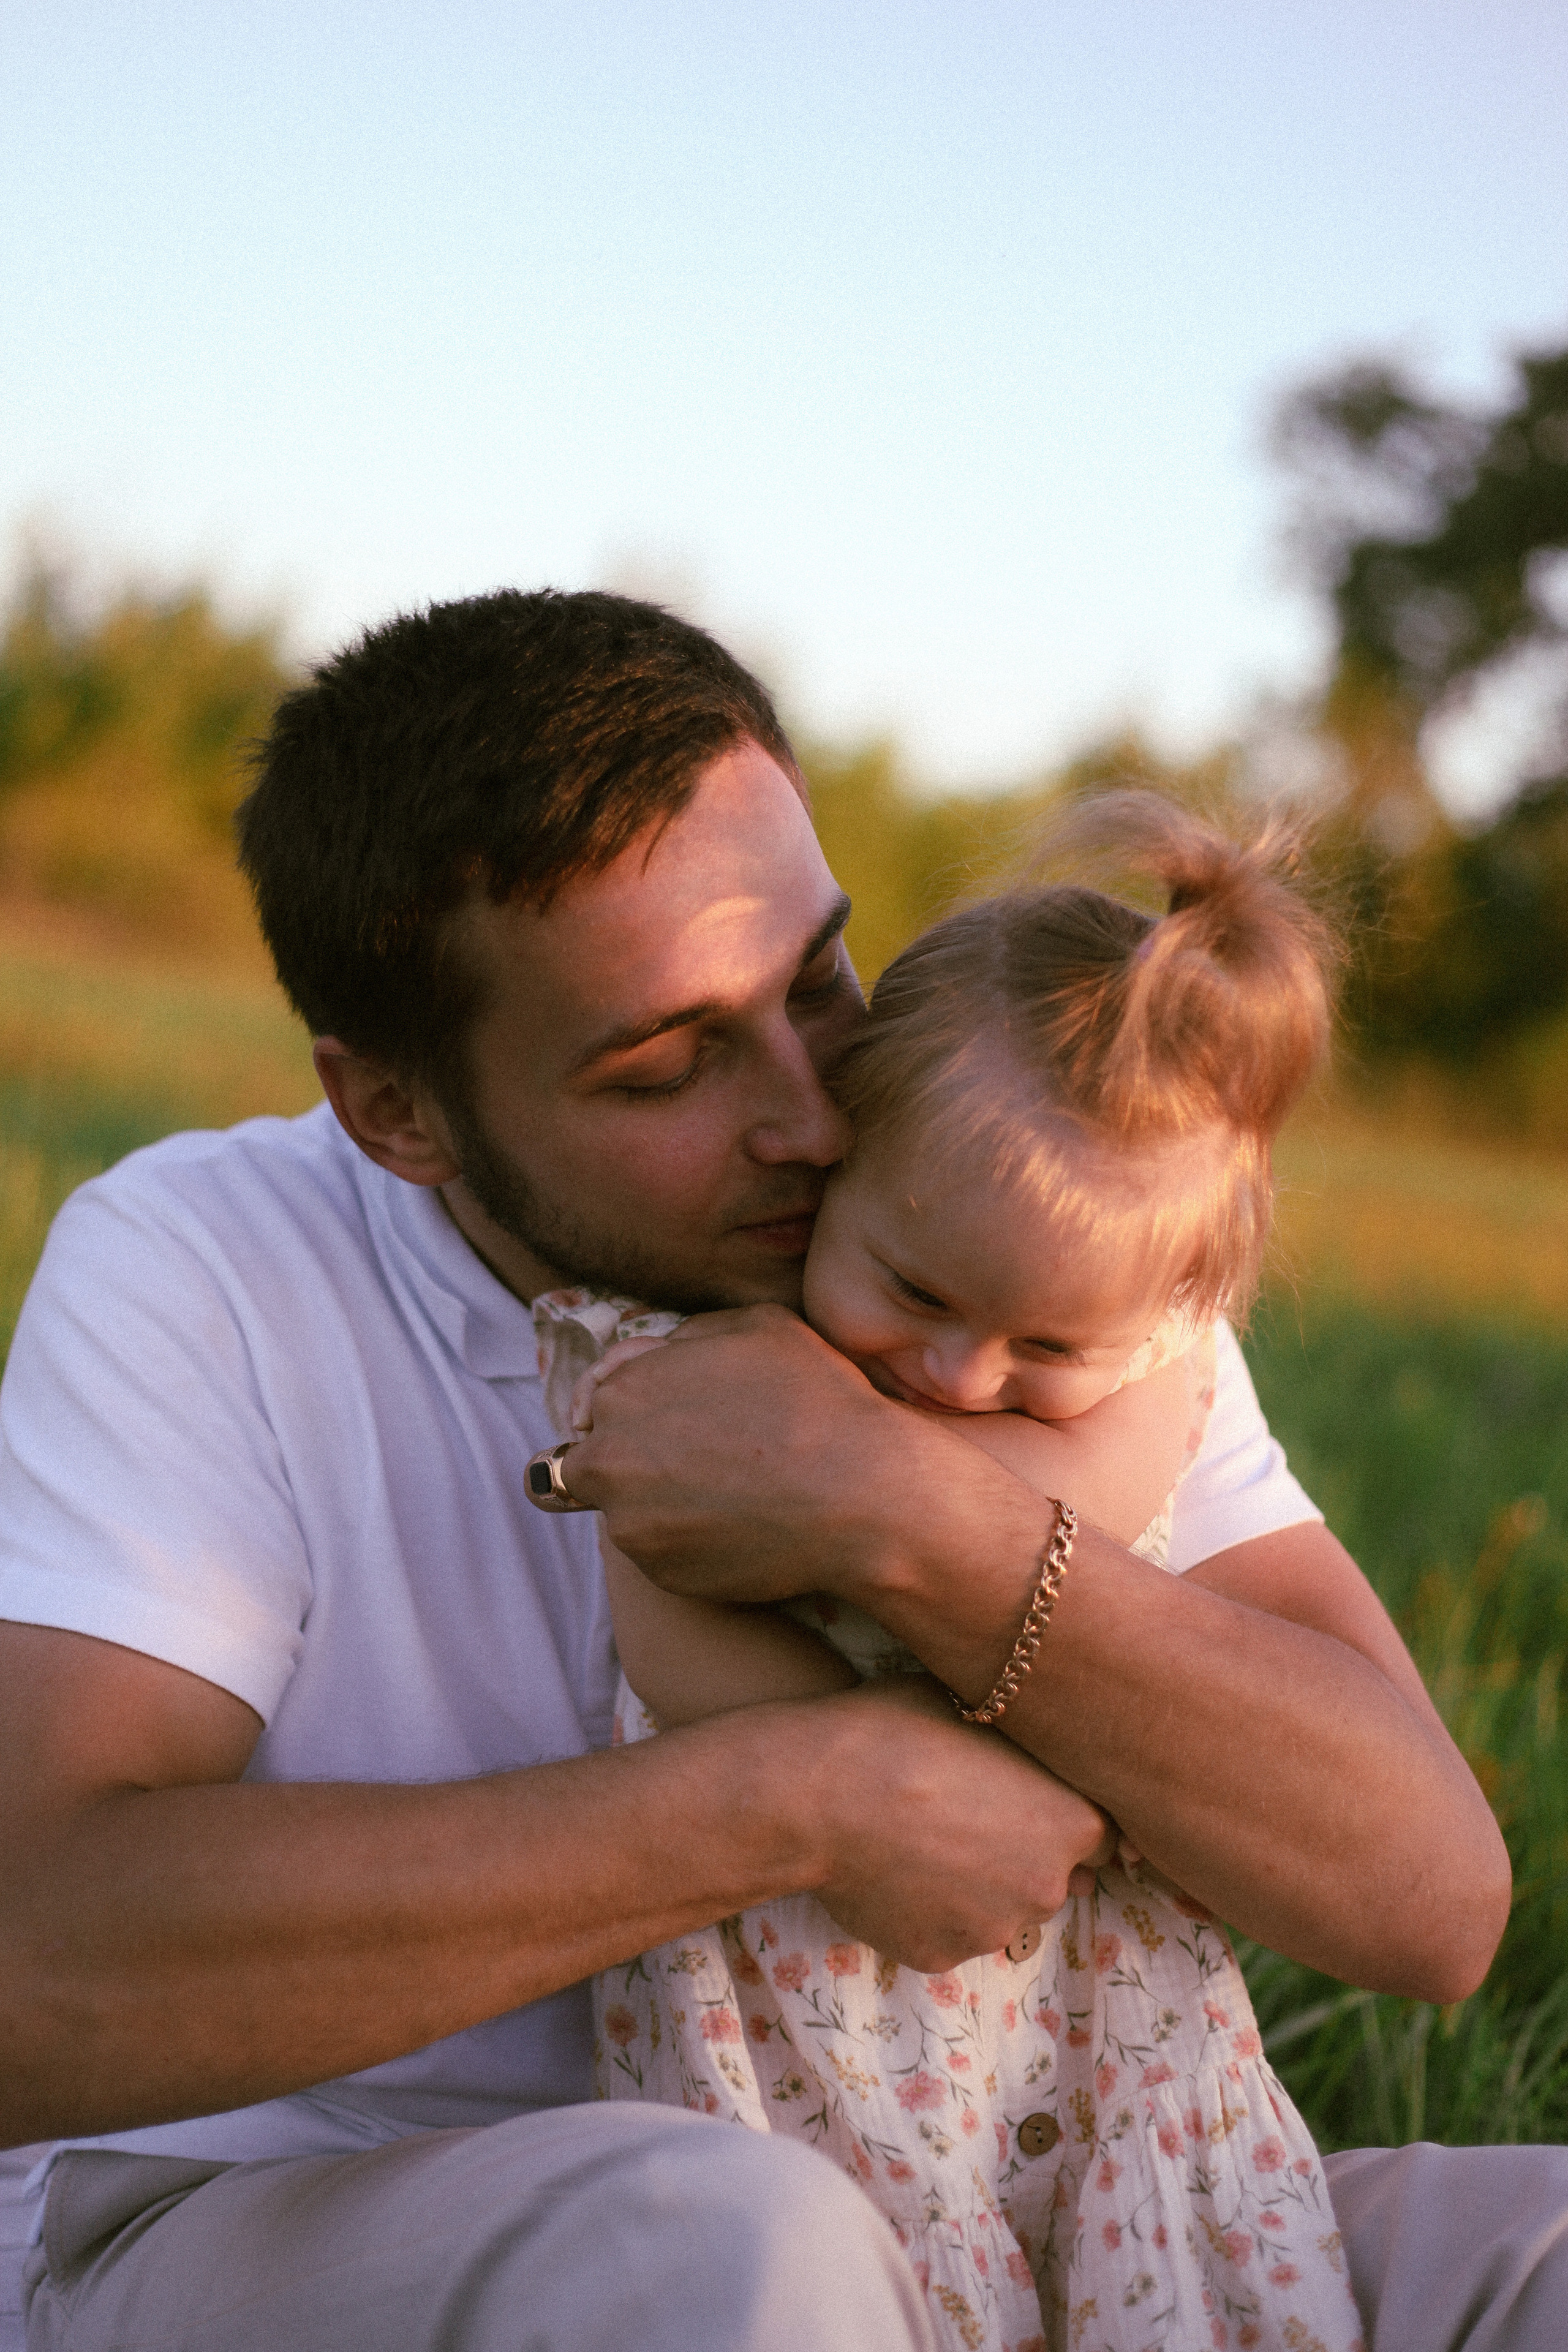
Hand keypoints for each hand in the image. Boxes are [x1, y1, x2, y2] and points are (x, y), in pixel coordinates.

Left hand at [562, 1304, 1008, 1607]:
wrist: (861, 1493)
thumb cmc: (816, 1400)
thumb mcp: (756, 1326)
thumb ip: (689, 1336)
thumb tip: (655, 1355)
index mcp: (623, 1392)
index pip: (589, 1403)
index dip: (620, 1412)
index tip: (647, 1426)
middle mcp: (611, 1460)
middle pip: (590, 1466)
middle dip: (627, 1463)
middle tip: (688, 1466)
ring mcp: (633, 1525)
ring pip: (627, 1515)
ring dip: (658, 1507)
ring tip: (728, 1496)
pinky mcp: (663, 1576)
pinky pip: (663, 1555)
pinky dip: (689, 1544)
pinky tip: (741, 1527)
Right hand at [795, 1676, 1110, 1970]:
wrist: (818, 1793)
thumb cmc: (900, 1729)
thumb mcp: (977, 1709)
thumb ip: (1026, 1746)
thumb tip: (1035, 1754)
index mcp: (1071, 1822)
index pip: (1102, 1836)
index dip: (1063, 1815)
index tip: (1027, 1799)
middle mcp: (1046, 1887)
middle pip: (1050, 1877)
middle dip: (1019, 1852)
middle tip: (965, 1814)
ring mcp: (992, 1931)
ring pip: (997, 1909)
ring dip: (974, 1885)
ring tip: (919, 1838)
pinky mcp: (939, 1958)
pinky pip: (946, 1933)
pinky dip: (928, 1909)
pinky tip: (892, 1868)